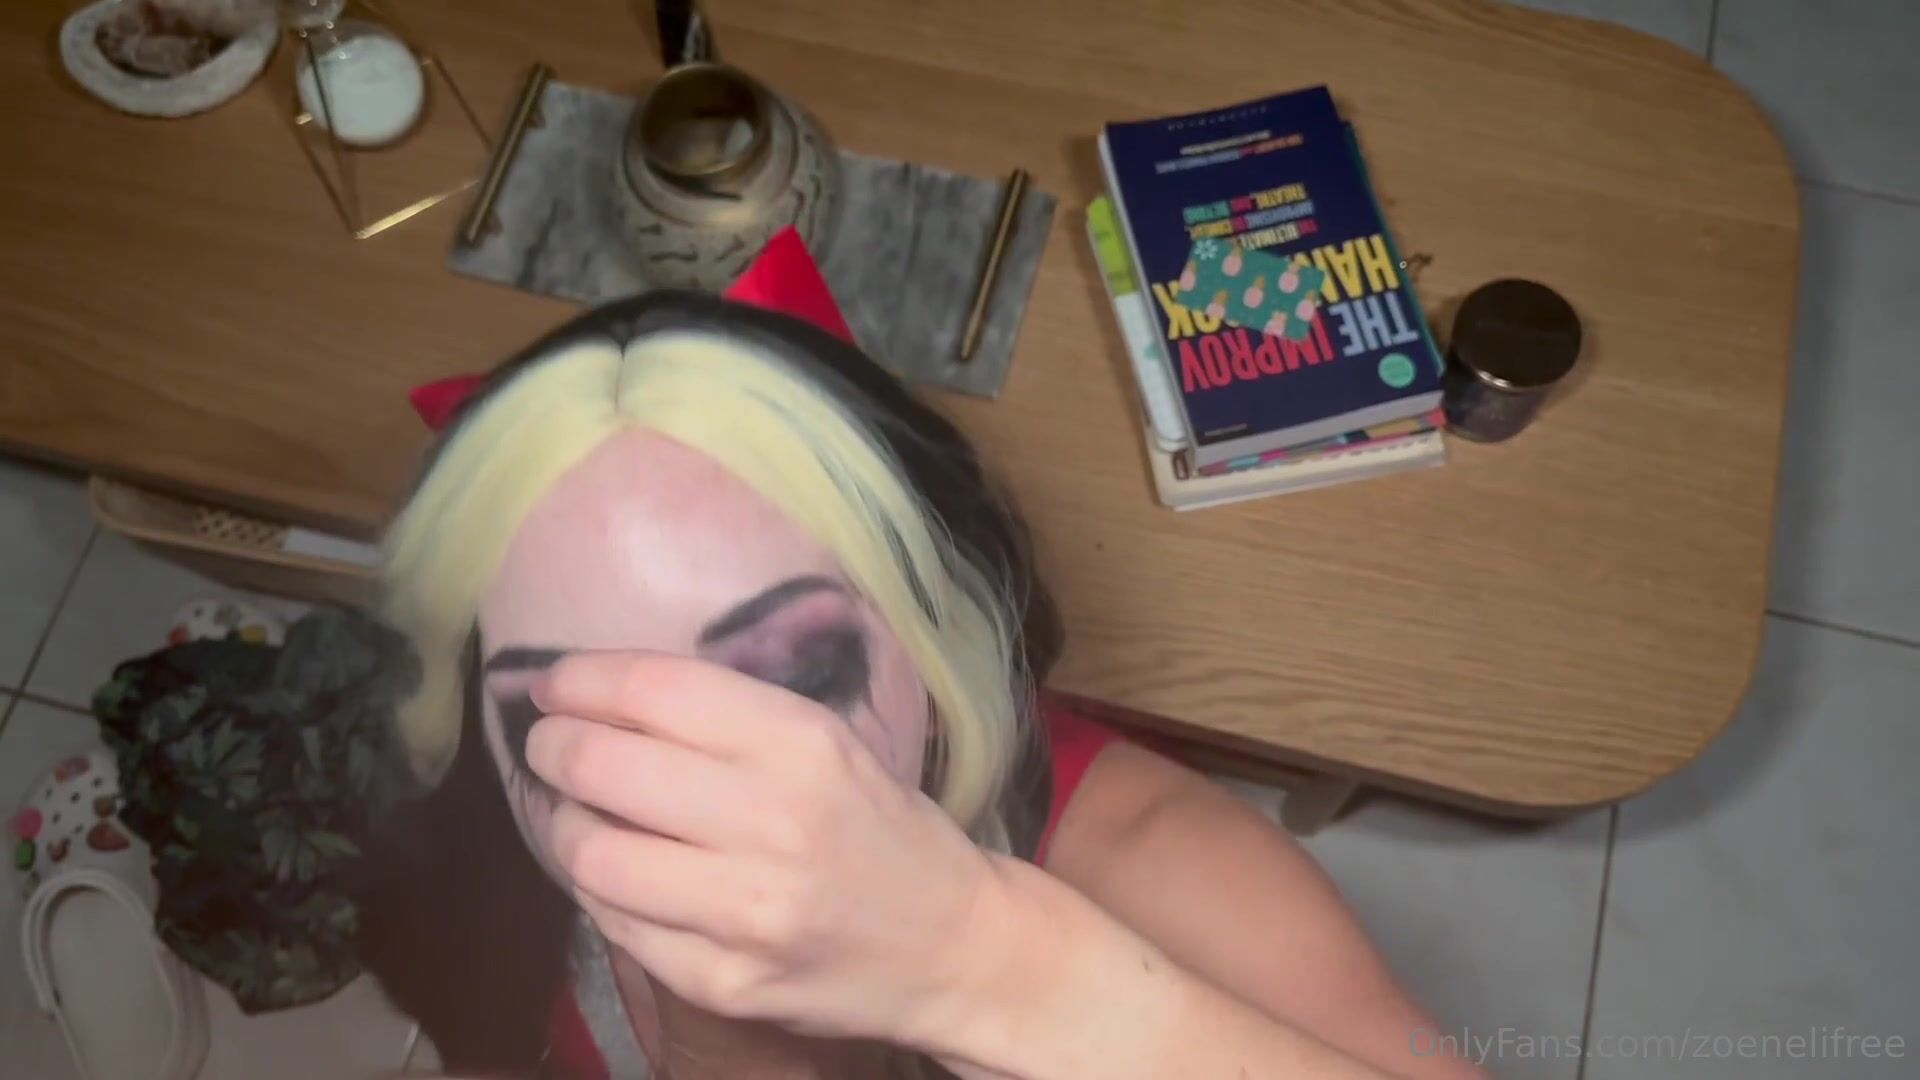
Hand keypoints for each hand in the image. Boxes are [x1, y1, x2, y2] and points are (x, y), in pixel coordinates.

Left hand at [523, 651, 1009, 1044]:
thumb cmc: (880, 829)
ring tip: (575, 813)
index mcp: (804, 746)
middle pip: (604, 765)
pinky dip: (599, 891)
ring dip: (564, 825)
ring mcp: (745, 912)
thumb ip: (730, 719)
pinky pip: (615, 925)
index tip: (555, 685)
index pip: (655, 691)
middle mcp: (773, 824)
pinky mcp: (723, 982)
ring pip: (591, 854)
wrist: (952, 946)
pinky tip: (616, 873)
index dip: (582, 680)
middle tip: (550, 746)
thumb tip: (604, 694)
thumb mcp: (830, 746)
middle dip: (553, 747)